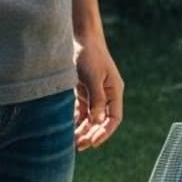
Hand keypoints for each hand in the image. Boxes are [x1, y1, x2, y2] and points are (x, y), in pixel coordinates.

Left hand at [74, 28, 124, 149]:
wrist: (80, 36)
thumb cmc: (88, 54)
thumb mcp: (92, 76)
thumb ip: (96, 99)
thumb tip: (98, 121)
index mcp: (114, 90)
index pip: (113, 118)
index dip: (104, 132)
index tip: (92, 143)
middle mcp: (107, 94)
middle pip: (102, 120)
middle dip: (92, 134)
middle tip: (79, 146)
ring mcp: (95, 92)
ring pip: (90, 118)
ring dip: (83, 130)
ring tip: (72, 142)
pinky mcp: (84, 90)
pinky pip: (81, 111)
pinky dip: (76, 120)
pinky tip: (67, 129)